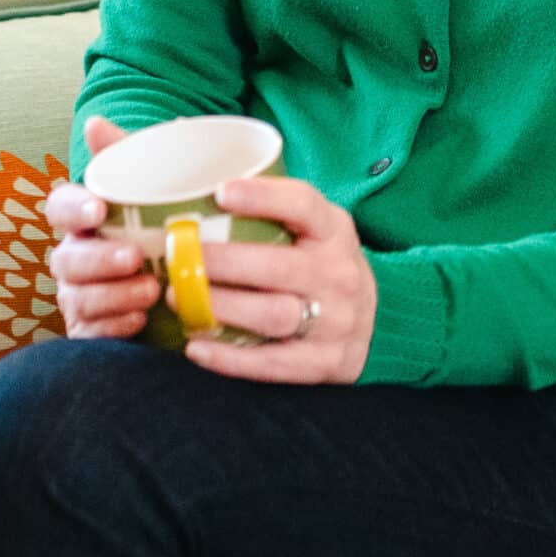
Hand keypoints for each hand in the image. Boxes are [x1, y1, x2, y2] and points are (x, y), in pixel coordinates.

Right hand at [45, 116, 155, 340]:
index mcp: (85, 220)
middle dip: (98, 259)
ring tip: (150, 290)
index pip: (59, 206)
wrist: (194, 287)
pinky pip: (91, 334)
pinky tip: (140, 321)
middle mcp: (75, 258)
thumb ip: (129, 157)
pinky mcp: (92, 333)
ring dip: (113, 295)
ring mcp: (80, 298)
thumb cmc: (167, 231)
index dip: (73, 207)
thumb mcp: (160, 192)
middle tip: (135, 256)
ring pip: (78, 298)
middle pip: (66, 259)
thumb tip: (94, 122)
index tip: (99, 208)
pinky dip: (115, 327)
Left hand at [182, 174, 377, 385]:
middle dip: (223, 262)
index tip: (220, 193)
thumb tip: (196, 197)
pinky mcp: (327, 362)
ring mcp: (337, 321)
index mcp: (335, 231)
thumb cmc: (323, 265)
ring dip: (221, 307)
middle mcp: (340, 274)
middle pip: (278, 266)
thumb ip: (274, 213)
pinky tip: (196, 346)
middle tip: (180, 258)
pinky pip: (273, 363)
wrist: (376, 321)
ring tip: (179, 298)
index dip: (262, 197)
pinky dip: (230, 358)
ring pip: (273, 315)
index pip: (304, 205)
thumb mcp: (317, 229)